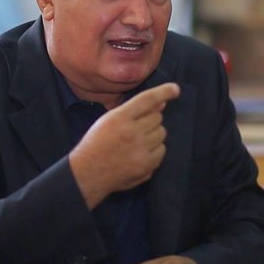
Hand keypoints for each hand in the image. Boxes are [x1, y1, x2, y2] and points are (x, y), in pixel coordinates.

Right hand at [69, 82, 180, 208]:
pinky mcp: (146, 166)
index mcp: (119, 118)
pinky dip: (154, 150)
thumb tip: (161, 104)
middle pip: (157, 117)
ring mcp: (140, 150)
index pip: (146, 100)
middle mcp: (131, 132)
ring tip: (136, 142)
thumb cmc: (97, 143)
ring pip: (161, 133)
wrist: (88, 173)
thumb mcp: (108, 120)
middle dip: (150, 121)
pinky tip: (140, 154)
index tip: (175, 89)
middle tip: (135, 129)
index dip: (163, 92)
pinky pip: (162, 150)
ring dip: (153, 135)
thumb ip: (133, 110)